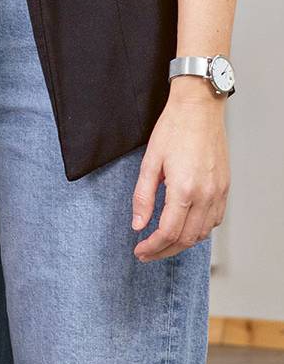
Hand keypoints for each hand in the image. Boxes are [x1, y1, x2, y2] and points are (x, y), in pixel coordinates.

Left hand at [132, 78, 229, 261]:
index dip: (152, 246)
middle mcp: (206, 195)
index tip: (139, 251)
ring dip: (182, 243)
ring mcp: (219, 193)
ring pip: (203, 233)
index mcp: (184, 189)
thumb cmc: (173, 130)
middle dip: (165, 250)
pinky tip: (185, 228)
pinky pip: (215, 219)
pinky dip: (199, 230)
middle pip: (187, 238)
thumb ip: (143, 196)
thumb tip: (138, 224)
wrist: (199, 110)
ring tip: (162, 244)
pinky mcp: (225, 188)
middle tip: (146, 253)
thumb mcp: (149, 162)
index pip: (169, 232)